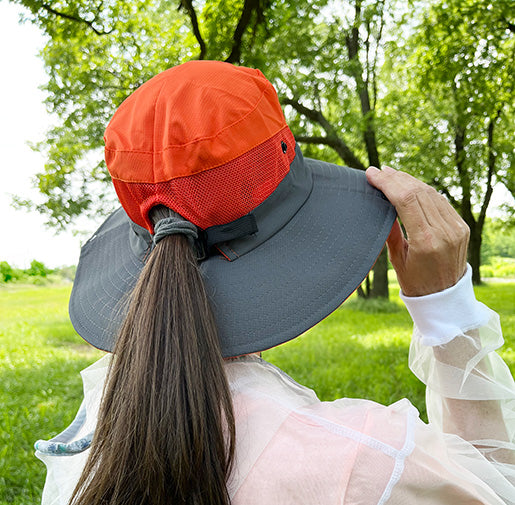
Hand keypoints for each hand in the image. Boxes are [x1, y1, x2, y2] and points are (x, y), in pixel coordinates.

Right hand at [366, 166, 468, 295]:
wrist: (444, 297)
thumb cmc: (415, 282)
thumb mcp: (397, 259)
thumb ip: (390, 231)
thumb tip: (381, 203)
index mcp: (426, 241)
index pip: (406, 200)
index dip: (388, 183)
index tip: (372, 174)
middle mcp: (444, 231)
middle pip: (418, 192)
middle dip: (396, 178)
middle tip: (379, 171)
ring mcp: (456, 227)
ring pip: (430, 193)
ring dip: (409, 181)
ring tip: (391, 175)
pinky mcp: (461, 226)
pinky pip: (440, 201)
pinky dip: (423, 190)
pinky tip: (410, 185)